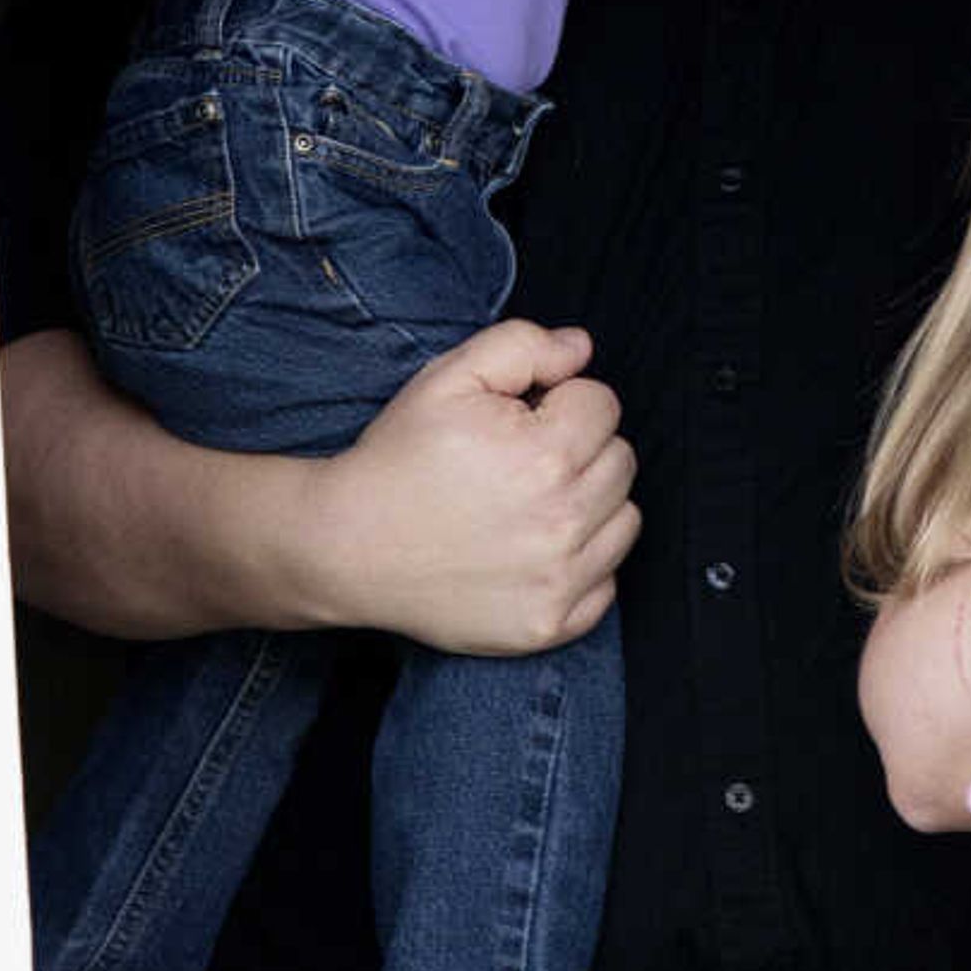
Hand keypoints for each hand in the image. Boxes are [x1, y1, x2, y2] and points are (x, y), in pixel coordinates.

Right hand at [283, 321, 637, 652]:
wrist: (345, 547)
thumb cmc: (398, 458)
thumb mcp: (447, 378)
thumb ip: (523, 345)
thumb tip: (581, 348)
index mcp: (544, 455)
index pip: (603, 405)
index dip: (560, 401)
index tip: (520, 419)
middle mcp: (561, 521)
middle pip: (621, 460)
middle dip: (581, 447)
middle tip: (521, 459)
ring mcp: (558, 580)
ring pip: (625, 519)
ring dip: (592, 503)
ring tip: (530, 501)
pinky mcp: (549, 624)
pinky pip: (608, 583)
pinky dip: (584, 564)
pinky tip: (533, 549)